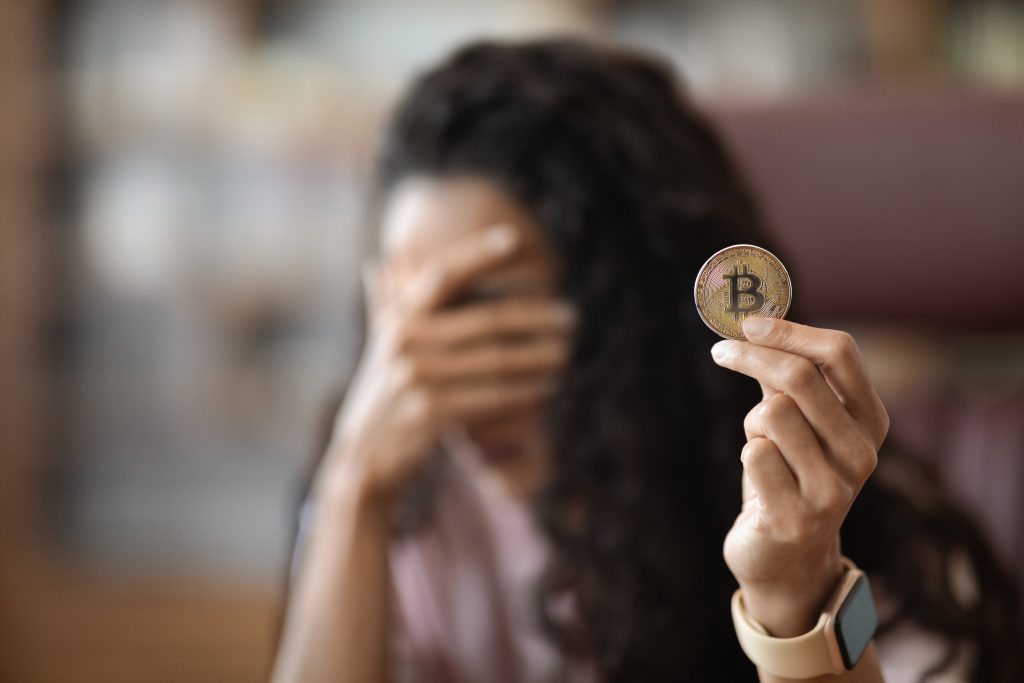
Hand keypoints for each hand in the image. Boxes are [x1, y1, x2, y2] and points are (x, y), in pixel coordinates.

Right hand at [317, 225, 574, 503]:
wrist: (363, 456)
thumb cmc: (381, 392)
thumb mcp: (379, 346)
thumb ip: (383, 304)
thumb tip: (377, 262)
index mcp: (398, 318)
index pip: (443, 274)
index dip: (478, 253)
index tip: (515, 238)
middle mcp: (405, 342)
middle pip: (487, 320)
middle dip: (535, 317)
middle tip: (571, 317)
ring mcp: (417, 377)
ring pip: (496, 361)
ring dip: (539, 356)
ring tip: (567, 351)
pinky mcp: (431, 412)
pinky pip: (492, 397)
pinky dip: (524, 392)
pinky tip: (548, 386)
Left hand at [713, 318, 888, 636]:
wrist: (787, 557)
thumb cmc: (789, 474)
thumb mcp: (798, 422)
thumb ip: (785, 376)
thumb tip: (755, 319)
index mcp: (870, 422)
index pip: (840, 353)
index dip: (789, 331)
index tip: (749, 323)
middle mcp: (861, 454)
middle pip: (799, 377)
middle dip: (751, 356)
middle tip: (721, 351)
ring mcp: (832, 489)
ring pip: (770, 413)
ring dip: (752, 423)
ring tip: (762, 448)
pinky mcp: (795, 517)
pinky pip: (753, 453)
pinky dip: (746, 455)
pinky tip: (760, 482)